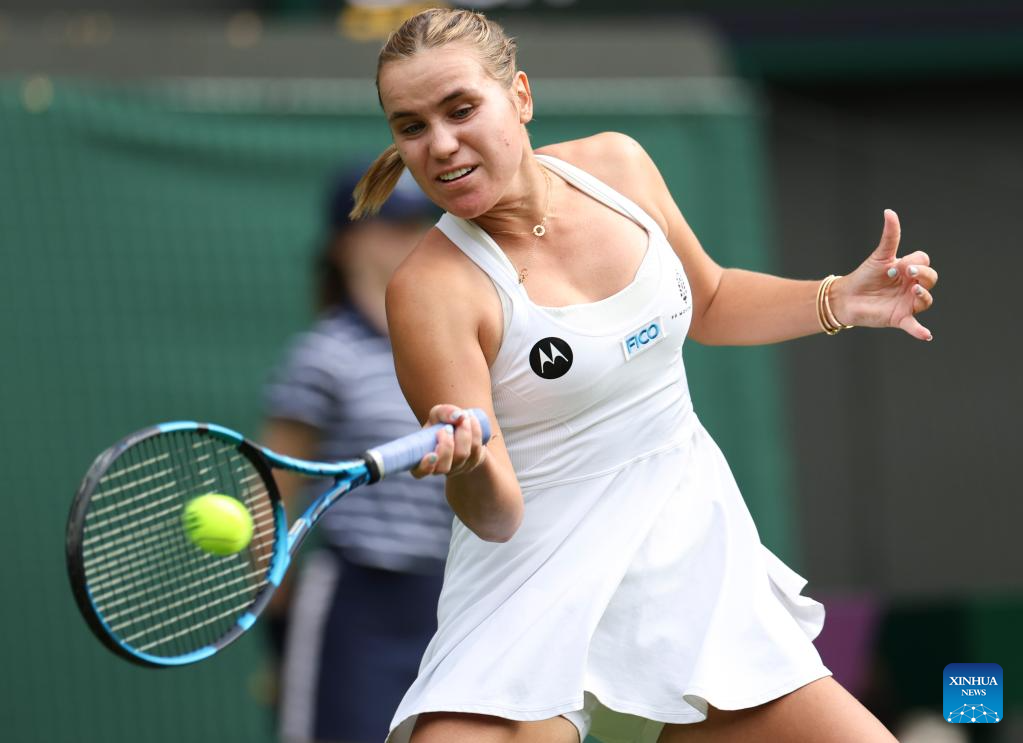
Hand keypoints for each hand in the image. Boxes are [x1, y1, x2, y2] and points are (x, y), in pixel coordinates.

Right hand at [410, 404, 487, 477]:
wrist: (461, 427)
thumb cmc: (442, 422)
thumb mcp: (437, 414)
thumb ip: (444, 412)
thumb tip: (458, 416)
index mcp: (422, 459)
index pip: (419, 472)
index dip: (425, 467)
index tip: (432, 455)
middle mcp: (439, 468)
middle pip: (444, 466)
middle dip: (447, 444)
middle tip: (448, 427)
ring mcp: (457, 468)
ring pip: (462, 456)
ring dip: (464, 433)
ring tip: (463, 417)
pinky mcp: (472, 463)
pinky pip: (476, 450)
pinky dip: (475, 432)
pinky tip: (472, 420)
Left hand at [831, 209, 937, 340]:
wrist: (846, 297)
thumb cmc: (865, 275)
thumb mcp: (879, 256)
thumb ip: (889, 236)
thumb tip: (889, 212)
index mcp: (908, 269)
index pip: (923, 261)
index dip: (915, 261)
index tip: (897, 264)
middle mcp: (911, 285)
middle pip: (931, 278)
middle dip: (923, 274)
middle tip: (907, 272)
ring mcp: (907, 302)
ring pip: (926, 300)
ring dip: (923, 296)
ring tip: (914, 291)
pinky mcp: (899, 318)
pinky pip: (914, 325)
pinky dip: (920, 331)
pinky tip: (925, 335)